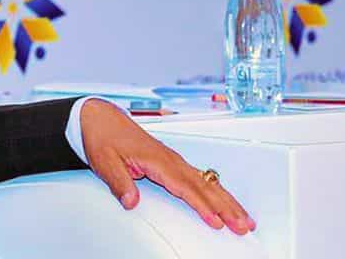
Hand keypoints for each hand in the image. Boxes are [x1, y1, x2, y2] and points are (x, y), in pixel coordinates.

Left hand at [79, 98, 255, 234]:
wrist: (100, 119)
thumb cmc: (103, 138)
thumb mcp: (104, 162)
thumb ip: (119, 182)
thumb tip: (130, 201)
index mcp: (156, 159)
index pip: (185, 187)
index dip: (202, 206)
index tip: (216, 221)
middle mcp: (170, 159)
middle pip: (204, 186)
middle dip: (226, 207)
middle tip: (243, 225)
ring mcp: (173, 160)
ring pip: (206, 183)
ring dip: (227, 201)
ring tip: (244, 219)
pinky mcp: (171, 162)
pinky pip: (200, 178)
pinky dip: (216, 191)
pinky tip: (226, 202)